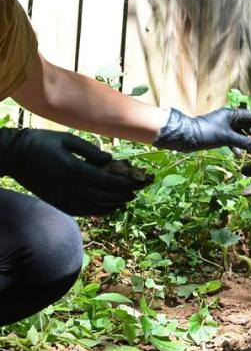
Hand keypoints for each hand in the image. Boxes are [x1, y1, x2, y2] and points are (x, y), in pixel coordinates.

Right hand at [0, 128, 149, 214]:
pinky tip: (106, 208)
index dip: (125, 184)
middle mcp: (72, 187)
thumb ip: (91, 151)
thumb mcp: (68, 139)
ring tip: (125, 200)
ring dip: (113, 205)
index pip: (108, 182)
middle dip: (123, 195)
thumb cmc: (42, 142)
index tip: (137, 183)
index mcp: (76, 170)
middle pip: (105, 196)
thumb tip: (110, 160)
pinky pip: (82, 211)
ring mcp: (64, 197)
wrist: (15, 156)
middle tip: (136, 192)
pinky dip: (97, 211)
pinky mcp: (58, 203)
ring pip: (95, 207)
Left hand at [154, 108, 250, 154]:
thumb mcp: (227, 137)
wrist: (186, 137)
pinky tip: (239, 155)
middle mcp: (230, 119)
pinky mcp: (220, 135)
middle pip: (248, 126)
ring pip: (241, 134)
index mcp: (232, 114)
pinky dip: (237, 146)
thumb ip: (244, 142)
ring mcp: (224, 127)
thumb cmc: (206, 132)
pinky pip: (233, 140)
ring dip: (247, 142)